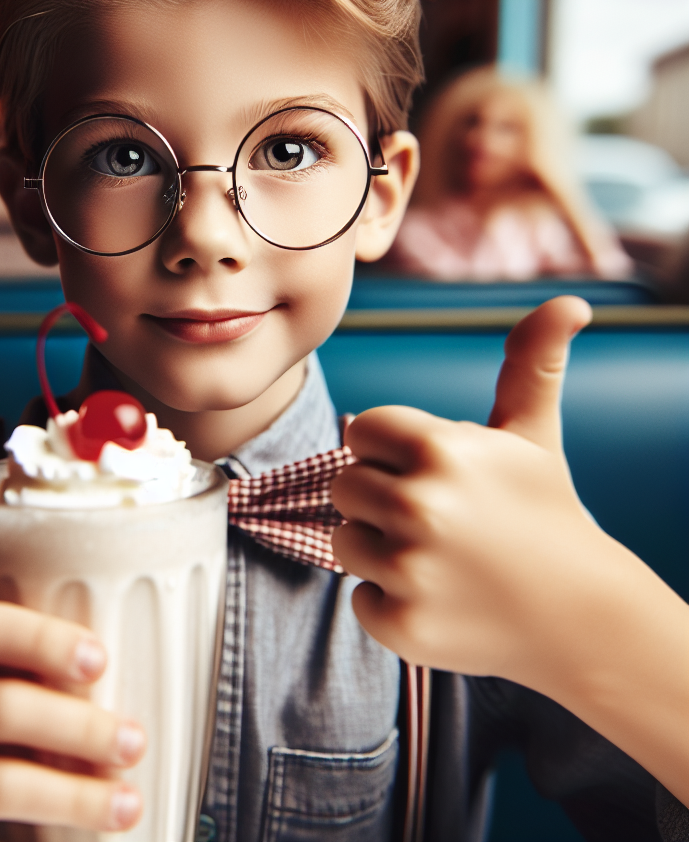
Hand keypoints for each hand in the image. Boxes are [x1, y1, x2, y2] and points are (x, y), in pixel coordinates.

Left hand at [330, 295, 603, 683]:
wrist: (584, 619)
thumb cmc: (546, 513)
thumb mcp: (534, 435)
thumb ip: (530, 364)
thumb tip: (571, 302)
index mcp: (439, 448)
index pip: (361, 432)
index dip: (392, 453)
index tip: (433, 473)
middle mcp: (419, 505)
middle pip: (344, 485)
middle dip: (383, 500)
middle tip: (440, 521)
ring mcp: (409, 570)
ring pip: (344, 540)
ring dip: (381, 550)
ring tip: (441, 558)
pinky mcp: (402, 625)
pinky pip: (360, 598)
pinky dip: (393, 603)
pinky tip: (442, 601)